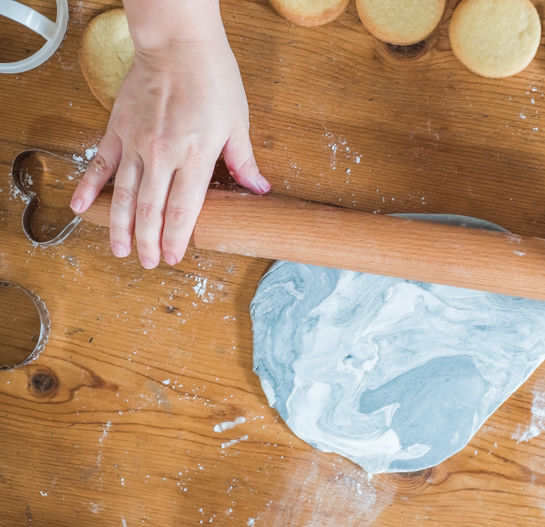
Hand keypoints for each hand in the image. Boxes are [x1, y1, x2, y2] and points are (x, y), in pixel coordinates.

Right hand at [70, 16, 268, 268]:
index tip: (175, 258)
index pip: (184, 210)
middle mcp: (163, 156)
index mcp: (196, 157)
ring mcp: (136, 144)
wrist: (178, 44)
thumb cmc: (213, 80)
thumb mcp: (238, 122)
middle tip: (148, 263)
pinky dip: (90, 188)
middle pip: (152, 210)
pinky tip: (82, 209)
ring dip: (121, 226)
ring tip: (120, 250)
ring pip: (124, 195)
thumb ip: (243, 161)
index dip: (178, 238)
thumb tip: (259, 189)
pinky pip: (100, 164)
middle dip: (149, 241)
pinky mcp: (118, 130)